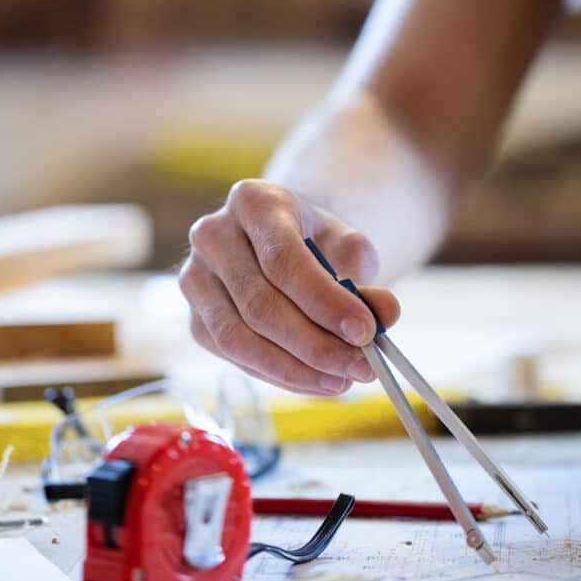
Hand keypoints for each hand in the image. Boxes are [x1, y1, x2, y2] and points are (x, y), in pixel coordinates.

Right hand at [179, 180, 399, 394]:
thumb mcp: (347, 245)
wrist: (280, 243)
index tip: (365, 332)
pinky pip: (233, 357)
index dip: (325, 301)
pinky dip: (278, 375)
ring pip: (239, 338)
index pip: (283, 259)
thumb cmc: (315, 242)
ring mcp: (195, 279)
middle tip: (362, 367)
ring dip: (295, 369)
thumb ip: (366, 274)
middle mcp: (213, 235)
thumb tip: (385, 313)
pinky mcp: (195, 319)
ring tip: (341, 380)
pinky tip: (313, 379)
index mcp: (253, 201)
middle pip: (260, 304)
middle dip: (316, 345)